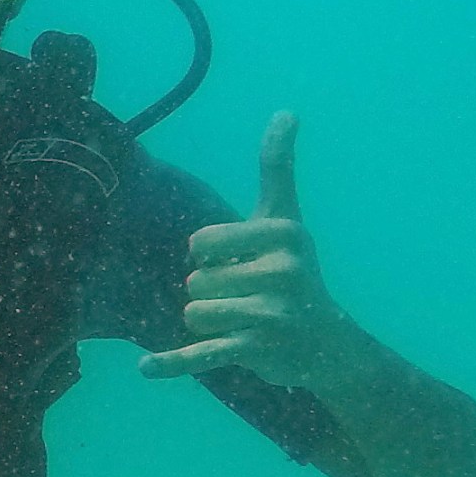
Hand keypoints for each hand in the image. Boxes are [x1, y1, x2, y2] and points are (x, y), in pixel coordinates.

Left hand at [140, 111, 366, 389]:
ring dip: (205, 323)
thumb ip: (276, 167)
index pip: (201, 242)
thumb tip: (286, 110)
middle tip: (246, 299)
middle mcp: (284, 270)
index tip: (236, 262)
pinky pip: (202, 352)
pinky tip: (148, 366)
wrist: (328, 343)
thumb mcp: (284, 217)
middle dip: (209, 292)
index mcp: (283, 233)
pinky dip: (174, 362)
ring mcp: (273, 313)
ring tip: (241, 322)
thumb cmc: (292, 271)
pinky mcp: (259, 349)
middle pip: (195, 281)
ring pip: (192, 313)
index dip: (206, 256)